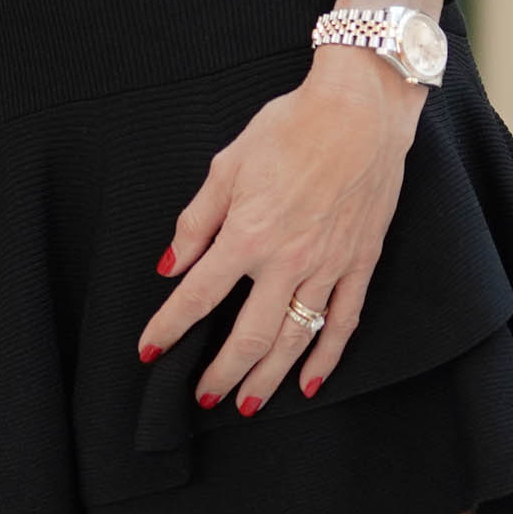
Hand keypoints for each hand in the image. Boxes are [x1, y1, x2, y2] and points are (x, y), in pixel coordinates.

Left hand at [141, 51, 417, 413]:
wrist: (361, 108)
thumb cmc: (291, 126)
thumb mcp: (228, 164)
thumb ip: (197, 220)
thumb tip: (171, 264)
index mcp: (247, 235)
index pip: (197, 298)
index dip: (169, 329)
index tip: (150, 352)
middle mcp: (287, 260)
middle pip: (248, 336)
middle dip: (221, 374)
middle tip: (203, 398)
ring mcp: (328, 266)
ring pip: (294, 338)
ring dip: (268, 378)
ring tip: (248, 405)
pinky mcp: (361, 262)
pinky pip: (343, 321)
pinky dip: (326, 357)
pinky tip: (309, 382)